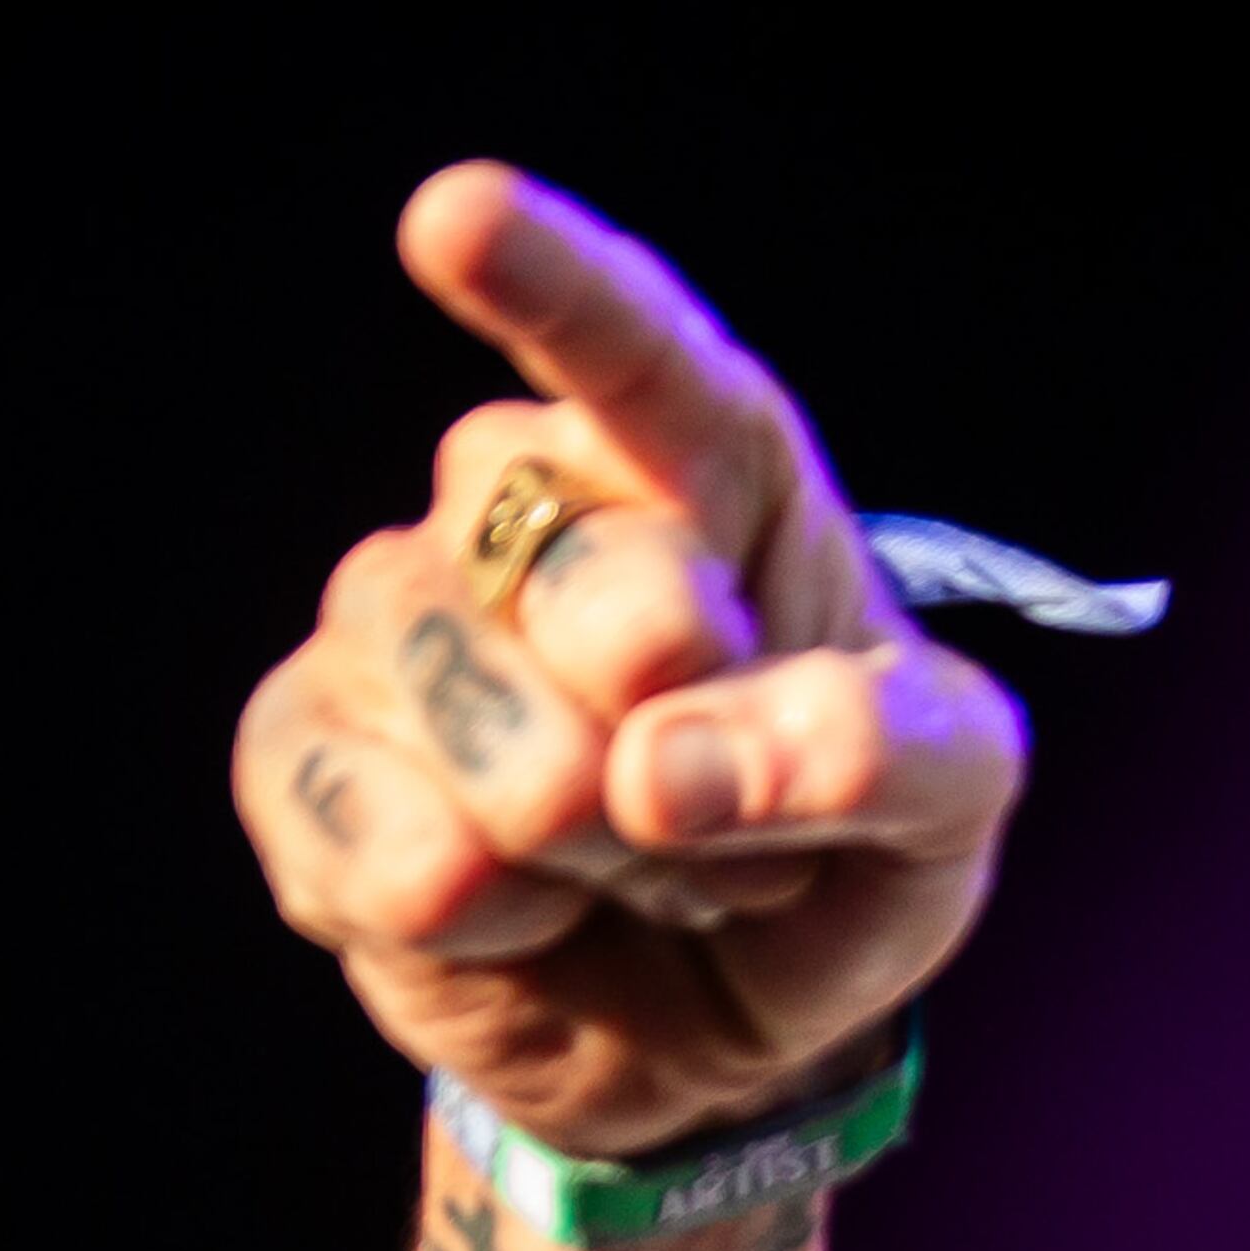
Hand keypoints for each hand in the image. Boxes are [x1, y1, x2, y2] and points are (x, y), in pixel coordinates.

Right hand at [233, 164, 1026, 1155]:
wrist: (716, 1029)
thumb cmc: (837, 860)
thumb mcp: (943, 811)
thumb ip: (878, 755)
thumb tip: (668, 763)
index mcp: (697, 469)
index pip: (630, 354)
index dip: (545, 286)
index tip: (453, 221)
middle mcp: (524, 512)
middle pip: (584, 591)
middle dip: (681, 749)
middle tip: (716, 815)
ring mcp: (399, 626)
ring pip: (485, 736)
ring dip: (588, 856)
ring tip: (626, 871)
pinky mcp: (307, 761)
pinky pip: (375, 838)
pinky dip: (473, 918)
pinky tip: (514, 915)